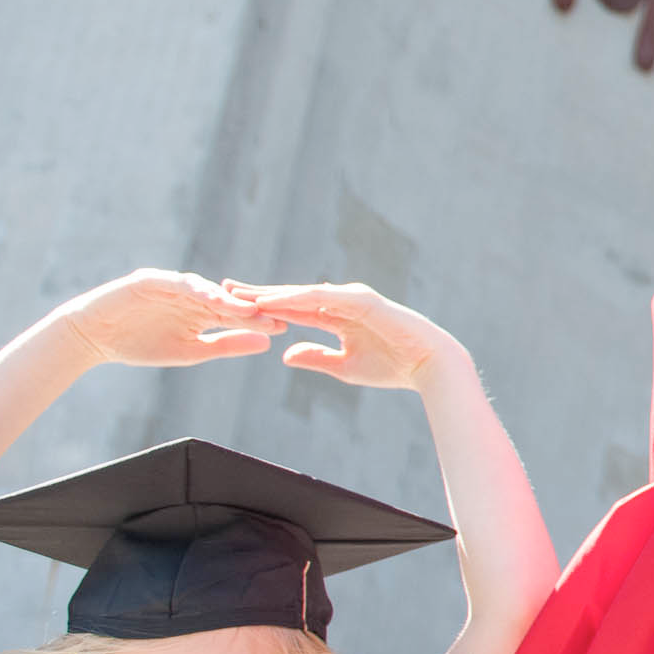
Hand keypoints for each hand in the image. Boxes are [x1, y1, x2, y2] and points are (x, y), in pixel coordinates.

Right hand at [56, 270, 280, 369]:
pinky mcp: (150, 279)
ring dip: (225, 298)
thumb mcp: (190, 351)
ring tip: (246, 309)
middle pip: (225, 299)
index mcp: (202, 312)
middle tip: (275, 314)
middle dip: (249, 307)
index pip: (235, 315)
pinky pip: (174, 282)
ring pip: (204, 289)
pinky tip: (209, 296)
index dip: (257, 320)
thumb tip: (266, 344)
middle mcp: (191, 294)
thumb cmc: (139, 344)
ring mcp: (171, 285)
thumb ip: (226, 345)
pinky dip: (192, 288)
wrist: (92, 338)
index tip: (283, 327)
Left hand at [227, 281, 458, 390]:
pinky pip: (319, 298)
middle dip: (259, 292)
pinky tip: (270, 300)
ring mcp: (350, 298)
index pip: (294, 310)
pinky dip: (294, 298)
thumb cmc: (392, 366)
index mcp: (337, 318)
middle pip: (292, 296)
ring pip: (302, 294)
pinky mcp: (360, 299)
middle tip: (225, 287)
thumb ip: (316, 358)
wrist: (428, 365)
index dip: (265, 306)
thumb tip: (285, 353)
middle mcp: (341, 303)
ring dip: (271, 293)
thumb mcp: (344, 366)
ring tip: (240, 293)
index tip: (235, 305)